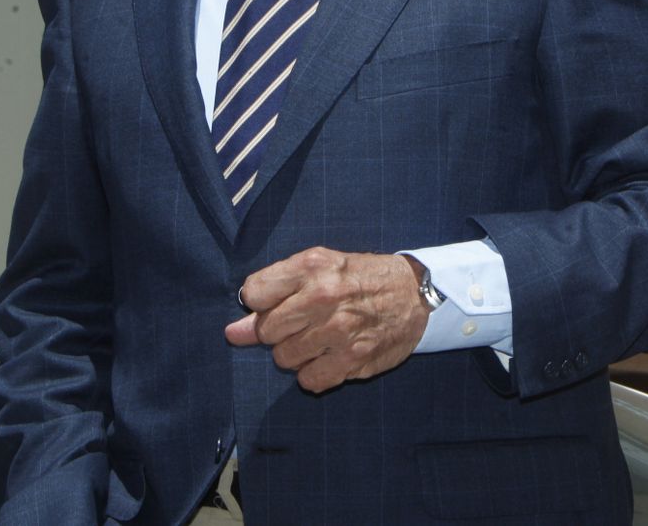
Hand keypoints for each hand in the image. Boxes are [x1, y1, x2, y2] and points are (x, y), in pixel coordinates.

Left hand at [225, 247, 428, 392]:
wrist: (415, 294)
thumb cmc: (360, 279)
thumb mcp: (321, 268)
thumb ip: (275, 294)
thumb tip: (233, 333)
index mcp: (313, 266)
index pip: (254, 292)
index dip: (261, 301)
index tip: (279, 301)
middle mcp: (324, 296)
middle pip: (266, 330)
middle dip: (278, 330)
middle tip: (303, 321)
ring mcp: (339, 331)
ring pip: (284, 358)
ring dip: (297, 352)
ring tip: (321, 337)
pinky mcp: (353, 360)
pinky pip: (309, 381)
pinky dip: (315, 373)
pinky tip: (330, 356)